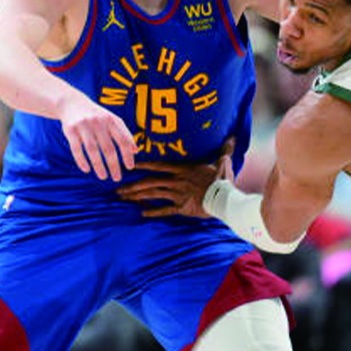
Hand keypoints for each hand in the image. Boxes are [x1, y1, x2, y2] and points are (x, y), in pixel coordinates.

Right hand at [57, 91, 135, 181]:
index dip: (127, 154)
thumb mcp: (112, 120)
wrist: (72, 103)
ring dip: (99, 166)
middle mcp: (98, 122)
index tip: (130, 167)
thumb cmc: (96, 115)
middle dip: (114, 165)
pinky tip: (87, 170)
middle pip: (108, 148)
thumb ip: (124, 133)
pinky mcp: (70, 130)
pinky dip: (81, 161)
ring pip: (92, 150)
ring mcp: (83, 126)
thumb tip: (136, 150)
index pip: (122, 139)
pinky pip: (76, 149)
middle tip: (117, 178)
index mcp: (111, 120)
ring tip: (103, 177)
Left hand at [118, 153, 233, 218]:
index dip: (144, 165)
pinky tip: (142, 213)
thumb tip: (232, 137)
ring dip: (137, 196)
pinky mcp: (182, 208)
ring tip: (124, 199)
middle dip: (133, 185)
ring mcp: (178, 195)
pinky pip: (164, 210)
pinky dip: (153, 212)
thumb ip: (224, 150)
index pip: (159, 166)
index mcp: (184, 170)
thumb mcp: (224, 162)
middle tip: (118, 188)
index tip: (130, 165)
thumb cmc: (224, 180)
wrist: (226, 199)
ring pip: (153, 195)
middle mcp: (177, 181)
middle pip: (150, 182)